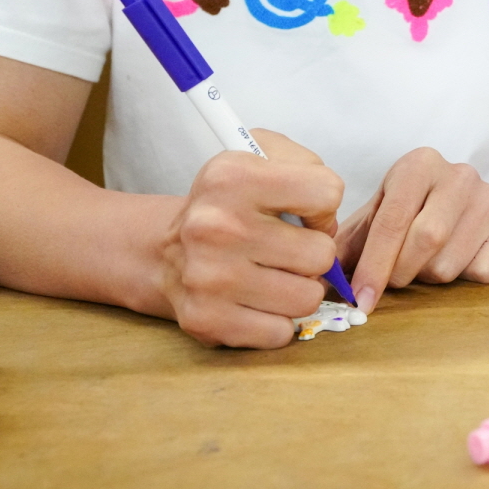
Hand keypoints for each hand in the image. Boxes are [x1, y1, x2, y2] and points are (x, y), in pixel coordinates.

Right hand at [160, 129, 344, 348]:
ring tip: (276, 276)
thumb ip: (308, 168)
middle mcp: (215, 226)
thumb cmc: (229, 204)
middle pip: (322, 254)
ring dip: (299, 289)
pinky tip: (257, 302)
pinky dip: (276, 321)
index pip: (326, 193)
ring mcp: (208, 277)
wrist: (162, 250)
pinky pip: (280, 333)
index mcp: (231, 177)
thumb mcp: (261, 155)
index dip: (322, 207)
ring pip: (307, 297)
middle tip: (288, 251)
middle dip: (313, 253)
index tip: (301, 214)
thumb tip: (326, 224)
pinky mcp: (206, 319)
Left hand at [337, 147, 488, 312]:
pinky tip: (456, 260)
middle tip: (394, 281)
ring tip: (426, 263)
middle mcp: (459, 174)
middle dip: (401, 273)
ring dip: (429, 278)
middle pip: (426, 241)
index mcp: (419, 164)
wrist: (471, 203)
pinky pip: (481, 272)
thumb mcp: (378, 215)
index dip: (373, 265)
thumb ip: (349, 243)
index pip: (393, 220)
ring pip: (450, 263)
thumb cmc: (413, 212)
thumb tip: (321, 280)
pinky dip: (463, 279)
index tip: (360, 299)